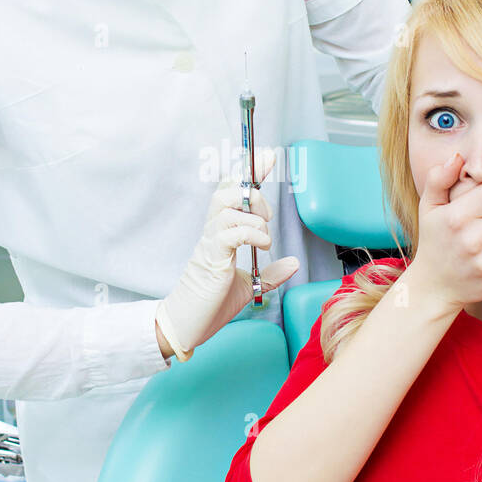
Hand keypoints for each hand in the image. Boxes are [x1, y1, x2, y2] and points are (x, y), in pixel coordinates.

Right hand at [155, 147, 298, 358]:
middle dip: (253, 194)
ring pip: (227, 207)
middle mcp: (212, 233)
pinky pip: (230, 232)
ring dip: (254, 218)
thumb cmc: (211, 304)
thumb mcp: (250, 286)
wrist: (188, 325)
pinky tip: (262, 246)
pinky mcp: (211, 257)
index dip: (250, 172)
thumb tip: (293, 263)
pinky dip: (251, 234)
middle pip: (227, 192)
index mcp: (220, 234)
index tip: (269, 156)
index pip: (233, 194)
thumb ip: (271, 273)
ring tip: (264, 239)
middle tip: (267, 219)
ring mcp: (209, 243)